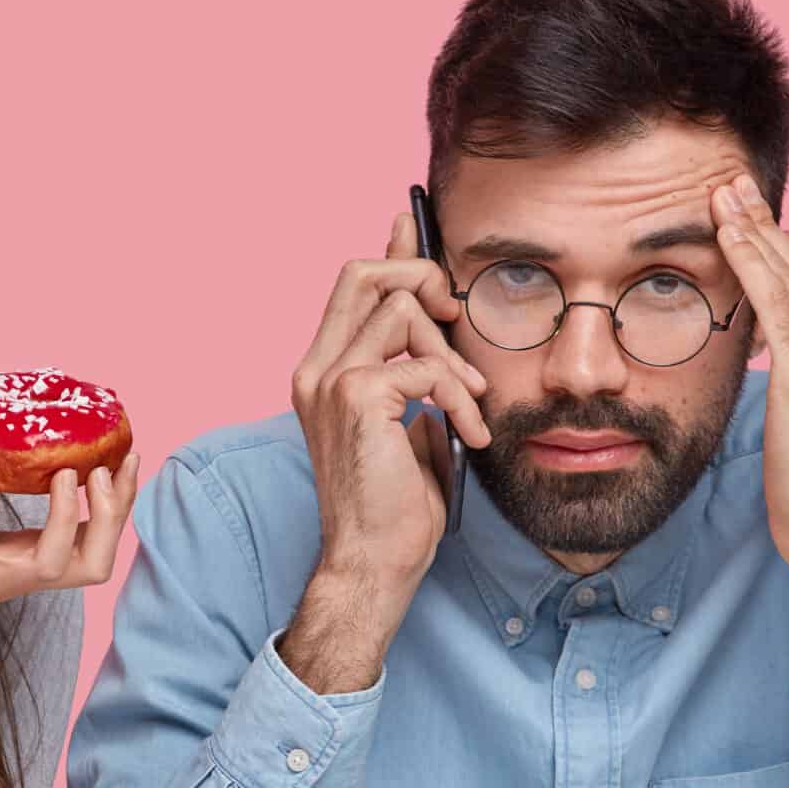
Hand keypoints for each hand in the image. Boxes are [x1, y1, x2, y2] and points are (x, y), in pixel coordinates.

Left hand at [0, 449, 140, 678]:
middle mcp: (17, 576)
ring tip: (64, 472)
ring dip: (68, 516)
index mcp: (27, 562)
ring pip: (54, 564)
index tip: (128, 459)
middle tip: (106, 471)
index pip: (97, 545)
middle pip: (95, 563)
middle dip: (113, 518)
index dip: (123, 507)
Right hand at [282, 210, 493, 694]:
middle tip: (459, 320)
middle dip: (423, 278)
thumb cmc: (393, 510)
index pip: (352, 285)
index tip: (412, 224)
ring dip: (454, 354)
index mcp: (322, 372)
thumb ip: (414, 379)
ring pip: (402, 308)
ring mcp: (330, 379)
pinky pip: (427, 364)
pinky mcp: (356, 396)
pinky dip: (460, 395)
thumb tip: (441, 342)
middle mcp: (316, 368)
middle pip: (364, 272)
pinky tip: (467, 433)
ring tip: (472, 403)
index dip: (389, 251)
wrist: (372, 563)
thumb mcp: (409, 427)